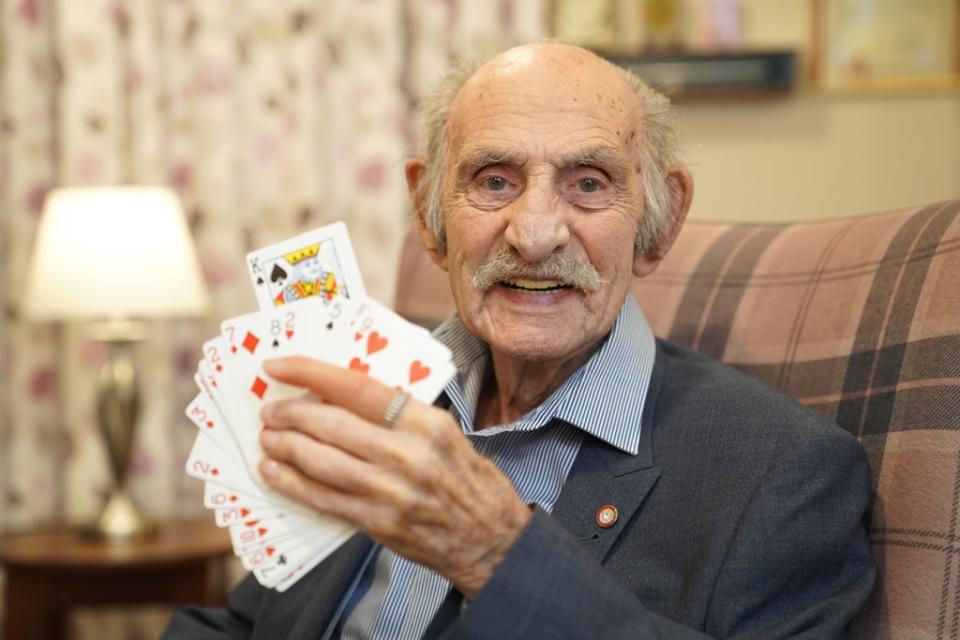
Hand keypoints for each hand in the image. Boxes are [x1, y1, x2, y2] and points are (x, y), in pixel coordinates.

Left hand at [257, 356, 531, 597]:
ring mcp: (391, 491)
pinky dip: (292, 484)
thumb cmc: (469, 481)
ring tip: (268, 438)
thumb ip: (400, 416)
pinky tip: (275, 473)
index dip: (311, 373)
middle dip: (291, 413)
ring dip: (285, 447)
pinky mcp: (379, 523)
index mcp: (426, 422)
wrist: (492, 539)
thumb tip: (342, 397)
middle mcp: (408, 453)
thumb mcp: (445, 434)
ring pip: (321, 461)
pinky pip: (324, 498)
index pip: (357, 387)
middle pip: (332, 423)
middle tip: (270, 410)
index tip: (279, 365)